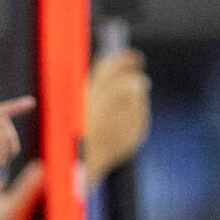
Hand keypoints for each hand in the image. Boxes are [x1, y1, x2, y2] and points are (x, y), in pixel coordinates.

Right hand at [83, 49, 150, 187]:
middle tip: (140, 82)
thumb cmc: (78, 128)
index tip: (136, 57)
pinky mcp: (131, 138)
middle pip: (131, 85)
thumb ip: (100, 81)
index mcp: (85, 97)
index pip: (110, 69)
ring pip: (139, 101)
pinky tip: (127, 121)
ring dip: (137, 100)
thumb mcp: (82, 100)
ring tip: (127, 107)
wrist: (81, 163)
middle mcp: (102, 110)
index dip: (125, 60)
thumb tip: (123, 59)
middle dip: (137, 81)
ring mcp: (118, 126)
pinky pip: (142, 119)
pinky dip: (138, 116)